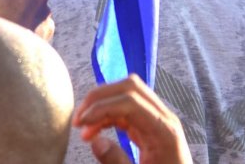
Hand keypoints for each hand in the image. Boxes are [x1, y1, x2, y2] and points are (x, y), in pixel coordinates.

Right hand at [76, 76, 190, 163]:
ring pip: (128, 95)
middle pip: (130, 88)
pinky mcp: (152, 128)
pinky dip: (109, 115)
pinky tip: (96, 130)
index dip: (102, 108)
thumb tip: (95, 141)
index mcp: (164, 131)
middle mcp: (164, 119)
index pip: (131, 102)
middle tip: (79, 119)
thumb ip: (117, 162)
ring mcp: (159, 121)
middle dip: (100, 97)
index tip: (81, 125)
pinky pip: (129, 111)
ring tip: (84, 128)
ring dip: (103, 105)